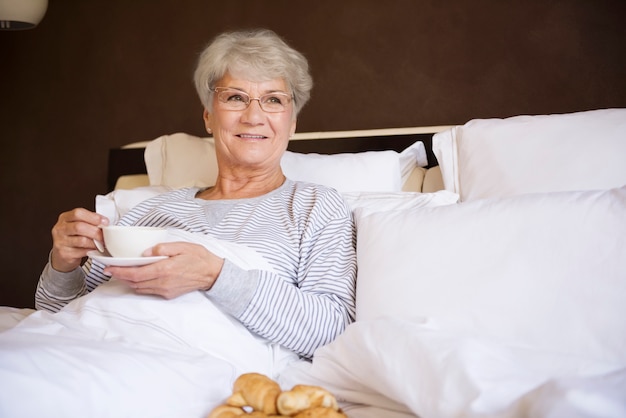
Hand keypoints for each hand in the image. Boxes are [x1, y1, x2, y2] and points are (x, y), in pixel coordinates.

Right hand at [51, 208, 108, 271]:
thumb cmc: (73, 238)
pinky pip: (82, 252)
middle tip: (104, 236)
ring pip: (82, 240)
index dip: (94, 217)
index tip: (105, 222)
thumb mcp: (77, 225)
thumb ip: (89, 222)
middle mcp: (60, 229)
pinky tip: (94, 250)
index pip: (78, 213)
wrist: (61, 255)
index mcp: (65, 218)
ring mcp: (60, 242)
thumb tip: (105, 223)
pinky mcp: (64, 254)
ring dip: (95, 243)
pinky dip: (91, 251)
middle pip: (79, 227)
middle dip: (96, 232)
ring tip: (101, 244)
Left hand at [104, 242, 224, 298]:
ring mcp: (165, 290)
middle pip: (134, 283)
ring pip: (140, 288)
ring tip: (122, 273)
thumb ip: (162, 248)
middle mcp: (163, 282)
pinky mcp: (168, 294)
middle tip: (110, 270)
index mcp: (165, 269)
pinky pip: (149, 291)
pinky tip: (138, 278)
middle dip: (120, 277)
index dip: (120, 272)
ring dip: (129, 281)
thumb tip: (144, 252)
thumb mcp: (182, 246)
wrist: (211, 274)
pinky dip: (139, 285)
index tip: (109, 268)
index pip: (135, 274)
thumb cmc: (198, 257)